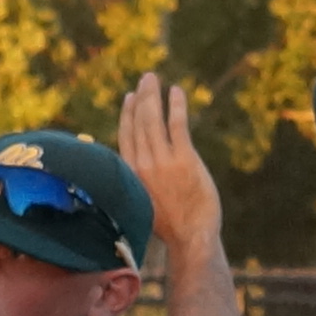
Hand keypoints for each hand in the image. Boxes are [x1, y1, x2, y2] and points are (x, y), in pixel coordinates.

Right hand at [114, 72, 225, 267]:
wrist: (189, 237)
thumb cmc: (169, 225)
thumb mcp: (143, 202)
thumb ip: (139, 182)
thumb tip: (138, 170)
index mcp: (130, 174)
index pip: (126, 136)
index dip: (128, 115)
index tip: (131, 98)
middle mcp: (142, 164)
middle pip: (138, 122)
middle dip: (142, 97)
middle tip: (146, 78)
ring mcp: (162, 160)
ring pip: (153, 119)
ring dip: (153, 95)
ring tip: (154, 79)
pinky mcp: (184, 159)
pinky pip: (177, 125)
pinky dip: (175, 106)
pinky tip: (176, 92)